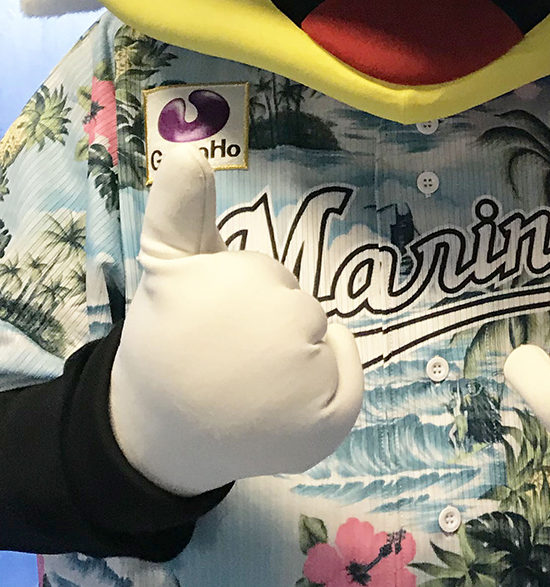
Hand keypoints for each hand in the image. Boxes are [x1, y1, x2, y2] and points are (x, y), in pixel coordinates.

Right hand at [109, 146, 363, 494]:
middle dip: (268, 325)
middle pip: (303, 308)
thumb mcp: (168, 268)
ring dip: (298, 355)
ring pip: (325, 340)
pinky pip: (349, 378)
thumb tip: (191, 152)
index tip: (208, 328)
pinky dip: (333, 381)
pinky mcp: (329, 426)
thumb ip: (179, 209)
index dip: (238, 298)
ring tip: (247, 383)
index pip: (270, 277)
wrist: (162, 434)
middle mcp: (285, 338)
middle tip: (225, 358)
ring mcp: (310, 388)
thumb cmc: (170, 342)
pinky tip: (286, 399)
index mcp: (243, 293)